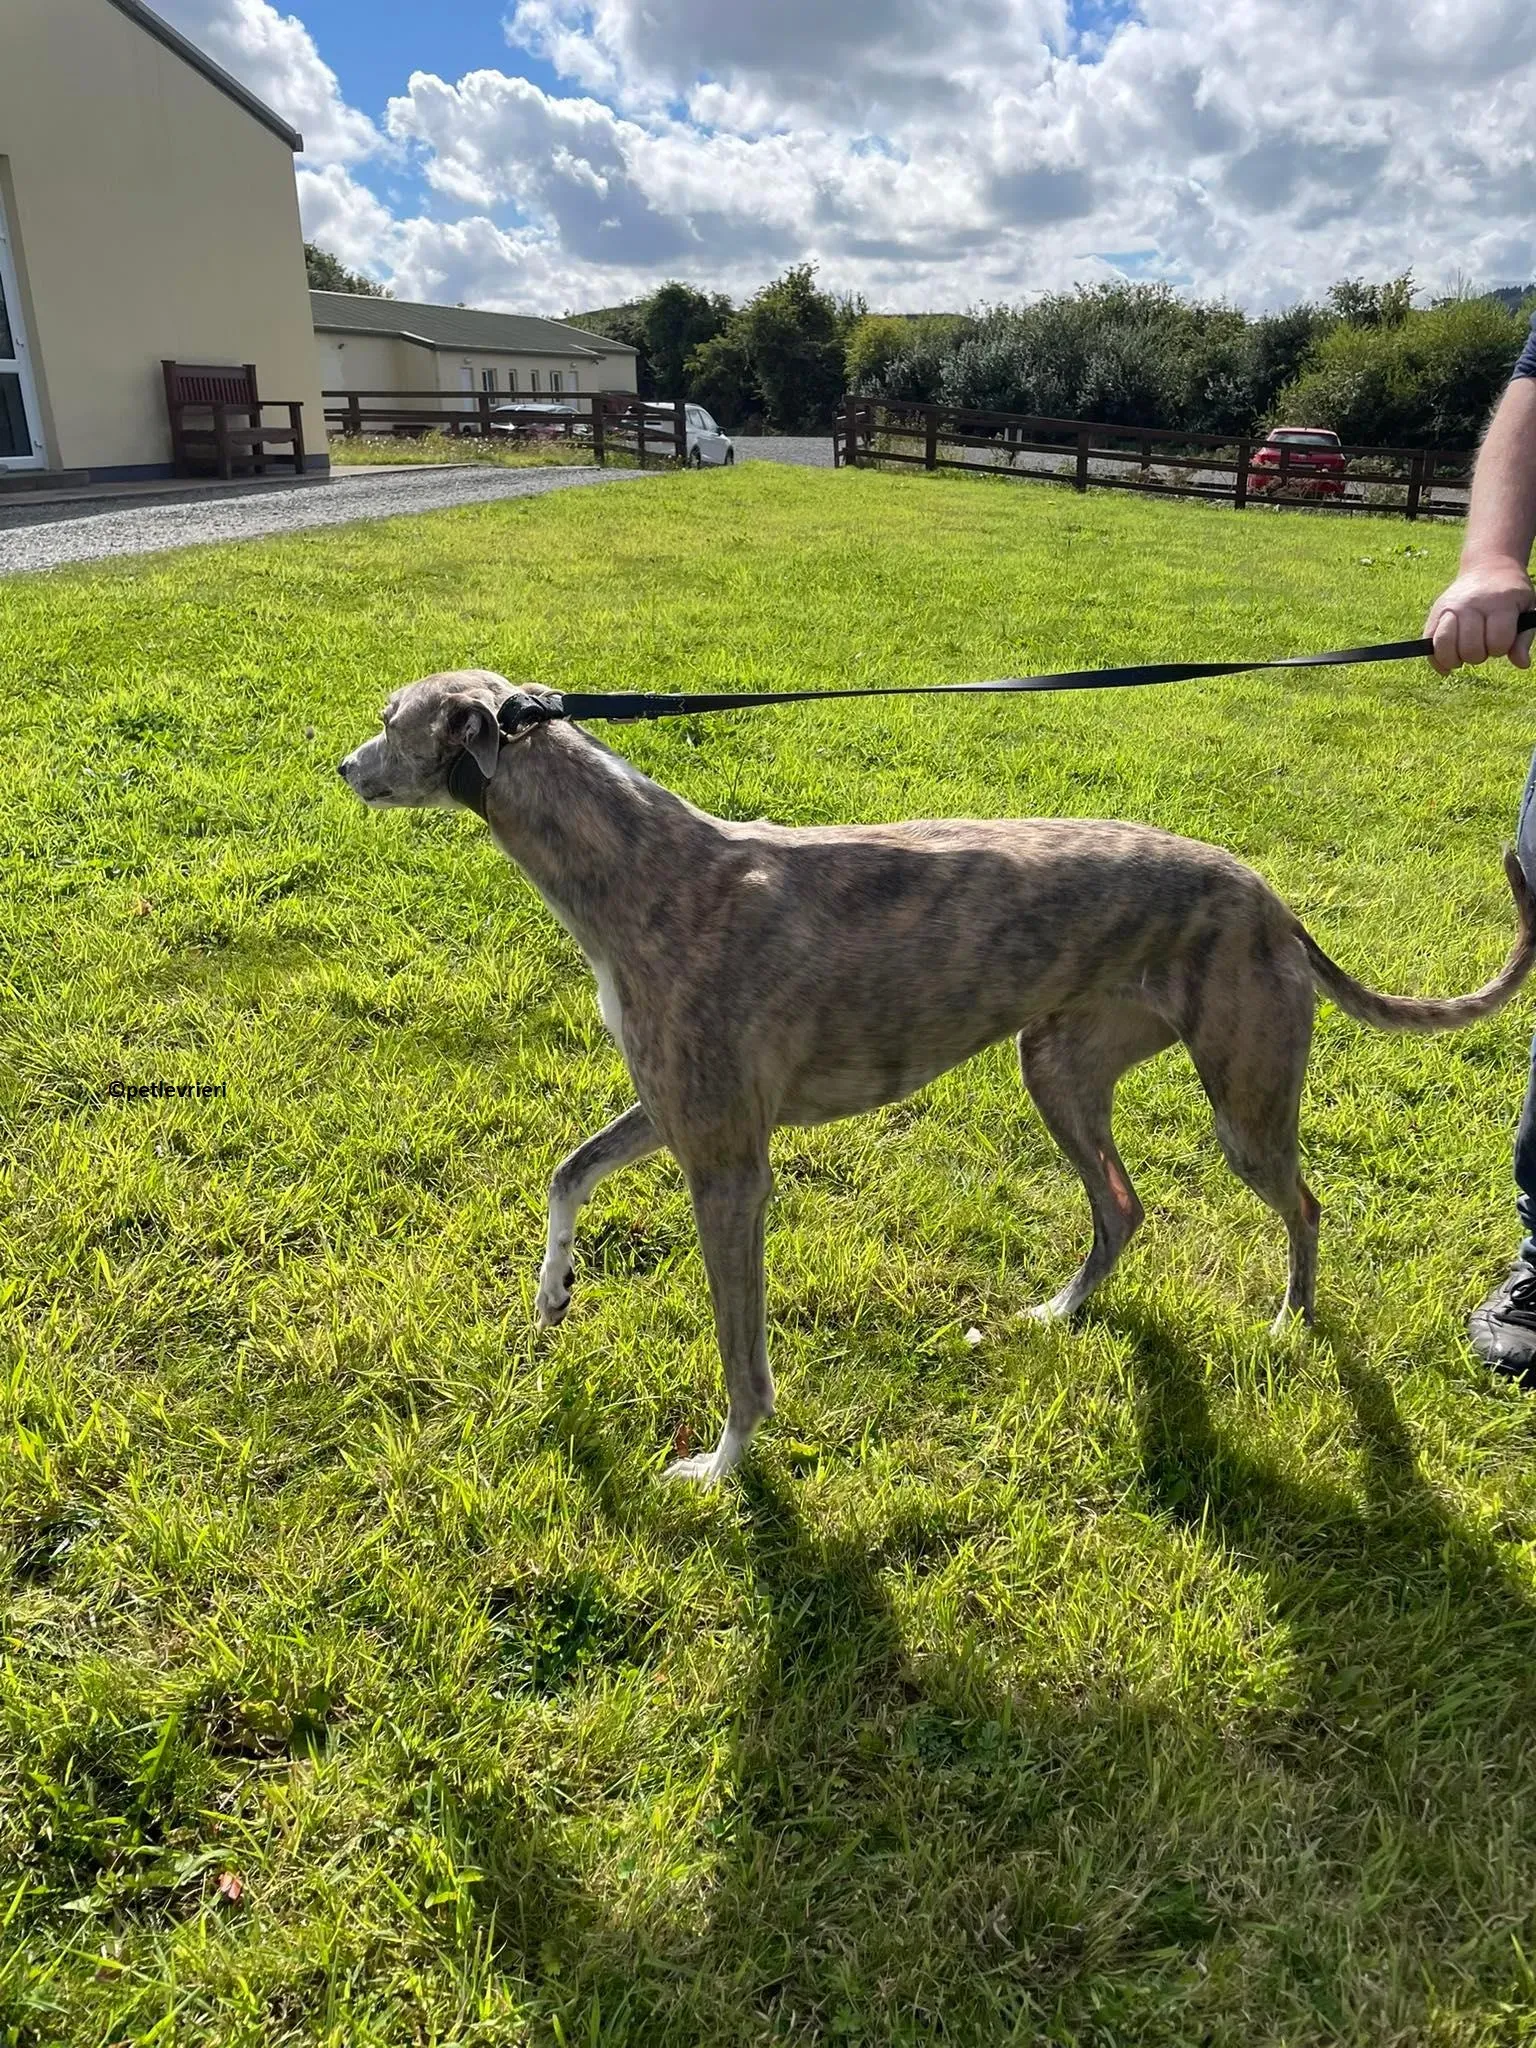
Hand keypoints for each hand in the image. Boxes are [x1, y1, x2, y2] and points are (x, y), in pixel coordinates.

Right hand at [1424, 557, 1534, 673]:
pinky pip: (1428, 643)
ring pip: (1444, 646)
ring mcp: (1450, 608)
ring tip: (1463, 653)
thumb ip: (1524, 638)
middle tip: (1483, 644)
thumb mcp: (1527, 611)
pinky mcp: (1435, 613)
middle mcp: (1471, 604)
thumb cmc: (1511, 596)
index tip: (1502, 640)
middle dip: (1479, 655)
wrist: (1489, 567)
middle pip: (1470, 648)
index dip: (1501, 648)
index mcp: (1500, 604)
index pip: (1498, 642)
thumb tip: (1522, 664)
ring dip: (1455, 659)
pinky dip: (1436, 660)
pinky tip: (1447, 664)